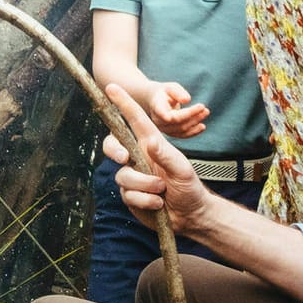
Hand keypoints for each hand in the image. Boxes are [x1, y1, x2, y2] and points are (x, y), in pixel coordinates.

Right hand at [101, 83, 213, 234]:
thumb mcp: (183, 169)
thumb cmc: (189, 187)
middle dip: (114, 150)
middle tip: (125, 158)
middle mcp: (139, 158)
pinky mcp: (130, 195)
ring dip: (144, 185)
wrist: (190, 215)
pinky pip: (128, 195)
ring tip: (162, 191)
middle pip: (113, 146)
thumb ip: (166, 155)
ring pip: (123, 176)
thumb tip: (150, 142)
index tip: (112, 87)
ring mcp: (133, 177)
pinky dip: (144, 200)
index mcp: (151, 144)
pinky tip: (158, 204)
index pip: (135, 120)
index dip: (124, 103)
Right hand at [146, 81, 208, 137]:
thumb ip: (178, 92)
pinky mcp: (169, 133)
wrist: (154, 100)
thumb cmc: (164, 92)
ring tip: (206, 113)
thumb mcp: (170, 87)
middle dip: (194, 116)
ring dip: (195, 122)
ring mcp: (163, 129)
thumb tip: (187, 100)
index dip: (183, 114)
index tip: (200, 106)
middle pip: (178, 122)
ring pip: (181, 130)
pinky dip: (193, 132)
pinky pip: (182, 135)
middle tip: (205, 108)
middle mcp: (158, 121)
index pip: (168, 114)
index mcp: (157, 108)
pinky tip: (202, 126)